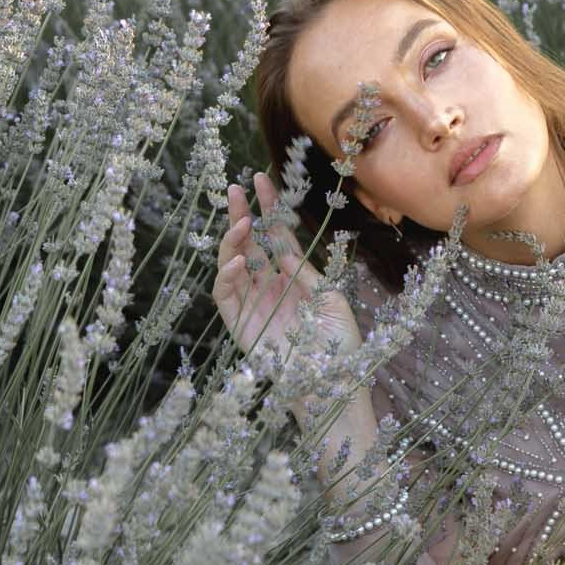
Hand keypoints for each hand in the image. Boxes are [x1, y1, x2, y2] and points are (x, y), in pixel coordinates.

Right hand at [212, 172, 359, 384]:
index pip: (276, 236)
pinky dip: (226, 274)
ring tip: (241, 224)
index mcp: (294, 278)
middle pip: (249, 243)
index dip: (268, 208)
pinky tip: (239, 259)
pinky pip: (224, 294)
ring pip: (231, 263)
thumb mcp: (331, 300)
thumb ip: (306, 273)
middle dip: (240, 215)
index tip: (259, 179)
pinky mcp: (239, 324)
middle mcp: (270, 286)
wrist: (333, 385)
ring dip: (232, 241)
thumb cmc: (340, 346)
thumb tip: (282, 250)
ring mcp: (252, 304)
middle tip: (233, 189)